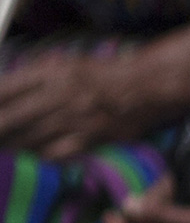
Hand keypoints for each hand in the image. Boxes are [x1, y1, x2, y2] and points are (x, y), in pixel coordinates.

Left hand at [0, 38, 189, 159]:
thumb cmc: (99, 74)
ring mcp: (73, 120)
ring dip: (7, 147)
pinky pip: (51, 154)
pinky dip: (34, 157)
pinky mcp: (87, 138)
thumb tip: (3, 92)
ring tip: (1, 150)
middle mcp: (58, 95)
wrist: (144, 87)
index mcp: (49, 73)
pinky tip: (25, 158)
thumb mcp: (63, 64)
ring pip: (26, 139)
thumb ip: (32, 76)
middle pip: (9, 118)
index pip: (4, 89)